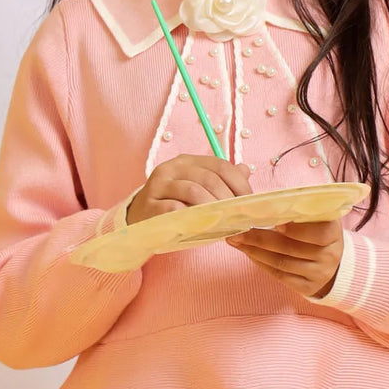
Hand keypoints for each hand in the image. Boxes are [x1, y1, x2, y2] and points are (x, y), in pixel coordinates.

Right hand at [127, 153, 252, 225]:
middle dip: (229, 199)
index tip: (249, 202)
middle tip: (239, 216)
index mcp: (186, 161)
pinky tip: (204, 227)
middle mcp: (171, 169)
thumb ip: (220, 180)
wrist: (139, 219)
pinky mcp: (150, 206)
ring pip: (194, 191)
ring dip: (214, 209)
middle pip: (209, 178)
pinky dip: (193, 218)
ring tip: (224, 222)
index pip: (220, 165)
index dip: (239, 183)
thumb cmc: (173, 205)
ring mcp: (158, 186)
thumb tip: (245, 169)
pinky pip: (175, 209)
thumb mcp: (197, 189)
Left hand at [227, 217, 343, 298]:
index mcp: (334, 232)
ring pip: (282, 263)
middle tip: (238, 231)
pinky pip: (280, 275)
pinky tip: (248, 252)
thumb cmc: (317, 230)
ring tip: (236, 241)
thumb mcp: (318, 217)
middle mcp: (330, 255)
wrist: (332, 262)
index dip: (296, 230)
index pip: (318, 233)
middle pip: (291, 248)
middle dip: (260, 238)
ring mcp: (319, 273)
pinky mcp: (307, 286)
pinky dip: (261, 263)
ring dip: (255, 251)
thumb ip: (300, 208)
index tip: (274, 223)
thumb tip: (266, 200)